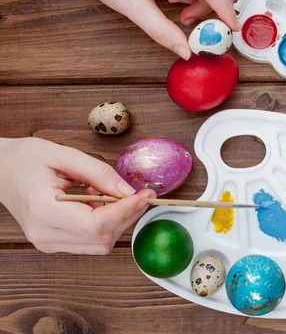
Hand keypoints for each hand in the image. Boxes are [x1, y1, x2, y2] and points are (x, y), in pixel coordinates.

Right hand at [0, 137, 155, 254]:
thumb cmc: (26, 159)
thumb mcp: (65, 155)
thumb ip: (99, 173)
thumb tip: (129, 191)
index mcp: (44, 211)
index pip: (96, 225)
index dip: (126, 211)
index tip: (145, 194)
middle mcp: (45, 234)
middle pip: (102, 239)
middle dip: (127, 216)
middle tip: (139, 193)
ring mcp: (48, 243)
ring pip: (100, 244)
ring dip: (117, 221)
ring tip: (109, 193)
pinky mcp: (54, 243)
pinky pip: (90, 241)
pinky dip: (105, 224)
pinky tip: (98, 202)